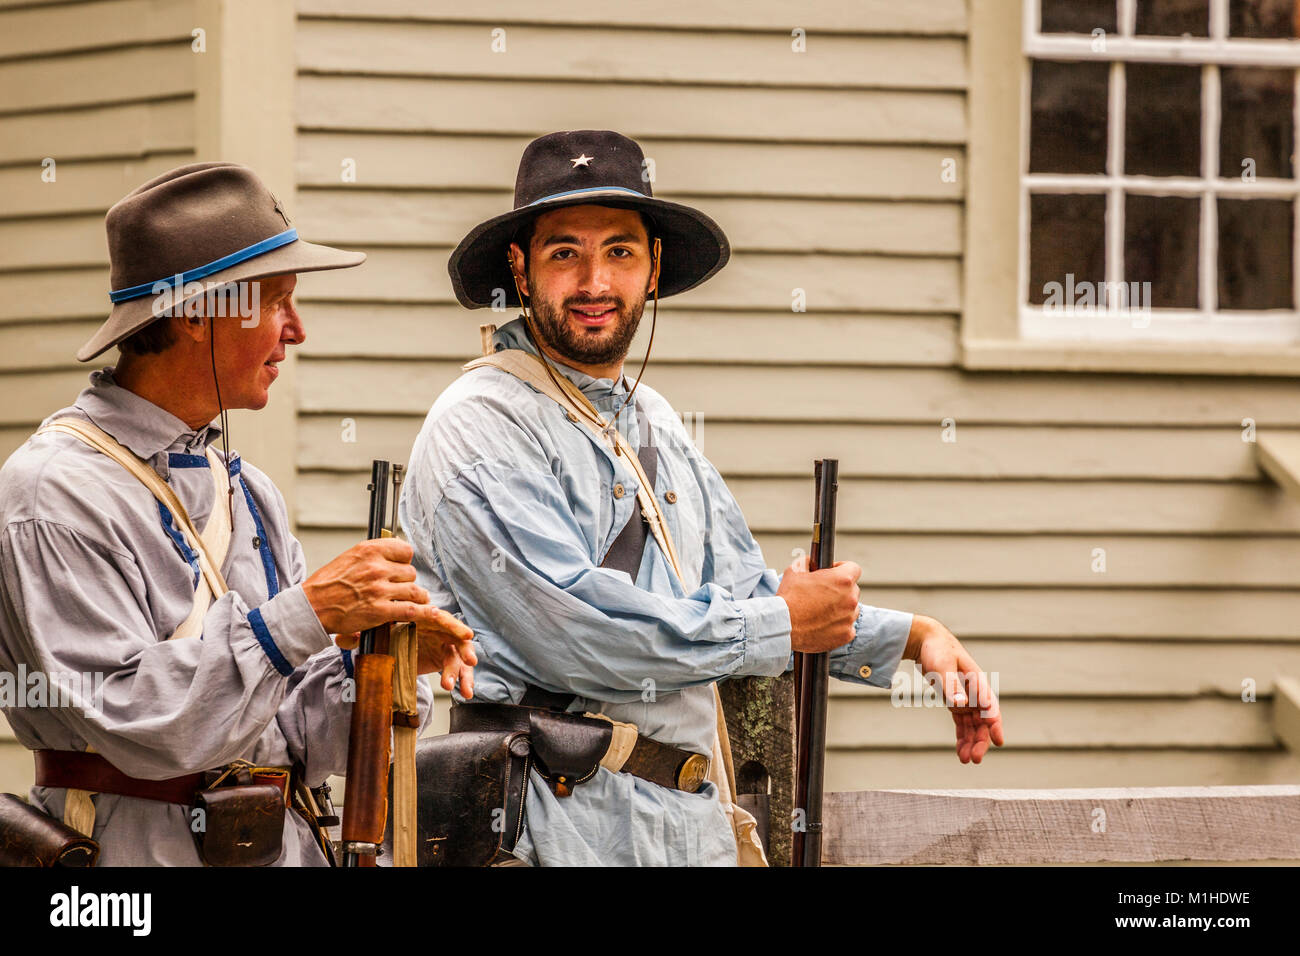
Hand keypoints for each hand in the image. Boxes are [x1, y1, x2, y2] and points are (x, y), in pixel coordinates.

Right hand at [304, 537, 450, 635]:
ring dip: (417, 597)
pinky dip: (424, 612)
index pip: (405, 550)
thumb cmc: (328, 584)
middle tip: (398, 589)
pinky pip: (411, 610)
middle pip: (410, 572)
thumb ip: (373, 555)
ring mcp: (379, 589)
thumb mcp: (349, 557)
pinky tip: (430, 612)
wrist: (312, 607)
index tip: (401, 567)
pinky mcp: (380, 611)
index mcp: (369, 551)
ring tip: (417, 600)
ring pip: (414, 590)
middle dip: (406, 581)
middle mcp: (376, 567)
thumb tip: (396, 553)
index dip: (405, 560)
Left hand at [332, 610, 477, 697]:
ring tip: (457, 687)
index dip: (451, 625)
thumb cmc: (385, 630)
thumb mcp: (372, 632)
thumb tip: (343, 640)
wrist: (390, 640)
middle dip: (465, 647)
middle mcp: (436, 628)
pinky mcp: (444, 658)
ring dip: (462, 670)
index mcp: (421, 616)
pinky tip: (465, 693)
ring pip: (459, 655)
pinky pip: (458, 668)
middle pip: (456, 635)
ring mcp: (442, 643)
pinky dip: (463, 680)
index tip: (462, 634)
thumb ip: (360, 636)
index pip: (438, 617)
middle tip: (470, 659)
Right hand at [777, 555, 860, 652]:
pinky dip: (838, 626)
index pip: (854, 568)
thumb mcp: (795, 570)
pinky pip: (847, 627)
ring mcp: (849, 618)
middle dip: (841, 590)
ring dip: (841, 608)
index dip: (842, 568)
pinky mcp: (846, 634)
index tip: (833, 573)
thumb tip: (811, 563)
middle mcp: (850, 598)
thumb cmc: (789, 598)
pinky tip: (823, 624)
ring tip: (822, 611)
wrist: (783, 626)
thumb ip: (809, 563)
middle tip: (823, 594)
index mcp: (842, 579)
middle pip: (852, 590)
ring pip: (851, 609)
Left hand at [906, 615, 1004, 763]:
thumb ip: (952, 685)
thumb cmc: (937, 650)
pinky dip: (963, 737)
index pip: (990, 707)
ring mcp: (967, 699)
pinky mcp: (957, 702)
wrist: (926, 641)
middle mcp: (976, 693)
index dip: (995, 724)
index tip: (998, 741)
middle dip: (981, 741)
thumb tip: (961, 705)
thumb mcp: (942, 666)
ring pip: (974, 726)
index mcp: (978, 682)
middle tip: (975, 759)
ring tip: (966, 760)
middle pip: (983, 722)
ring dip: (972, 743)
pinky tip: (961, 751)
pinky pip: (963, 724)